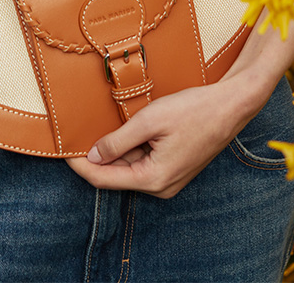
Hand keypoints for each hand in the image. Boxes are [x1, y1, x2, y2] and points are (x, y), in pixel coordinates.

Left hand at [66, 78, 263, 198]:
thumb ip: (118, 141)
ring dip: (114, 151)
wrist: (230, 106)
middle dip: (96, 157)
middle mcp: (161, 186)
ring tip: (98, 127)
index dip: (81, 165)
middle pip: (116, 176)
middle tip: (75, 136)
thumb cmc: (194, 110)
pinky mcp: (174, 168)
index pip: (104, 179)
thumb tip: (93, 156)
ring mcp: (169, 180)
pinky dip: (131, 148)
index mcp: (154, 179)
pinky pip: (144, 163)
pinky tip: (124, 129)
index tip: (63, 150)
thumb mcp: (150, 120)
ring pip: (130, 168)